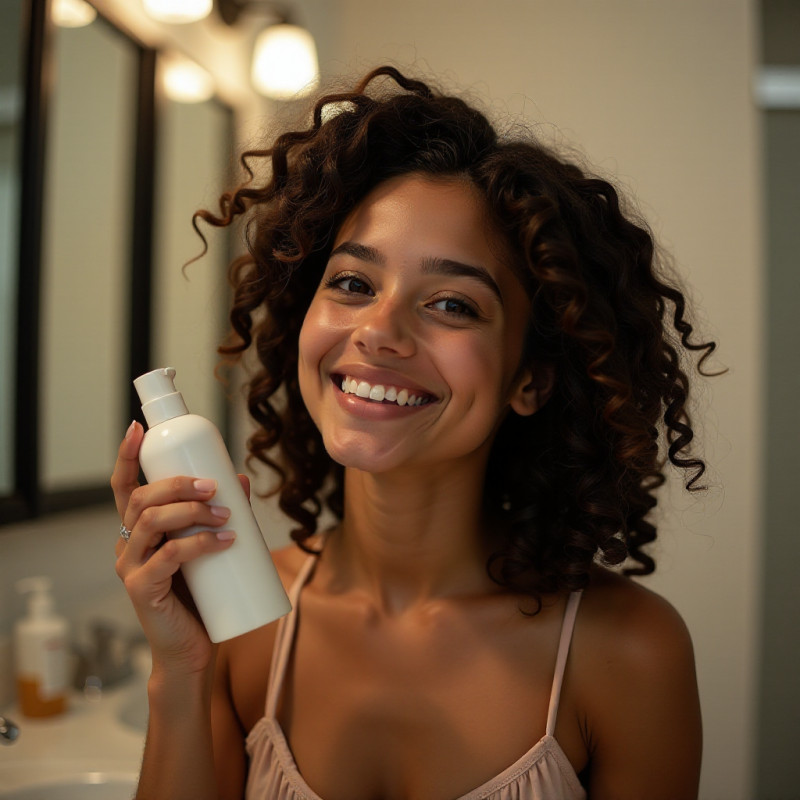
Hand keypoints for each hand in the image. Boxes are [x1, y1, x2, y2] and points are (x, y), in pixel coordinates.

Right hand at [111, 421, 249, 674]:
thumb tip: (241, 479)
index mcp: (138, 530)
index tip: (138, 428)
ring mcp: (130, 568)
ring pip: (151, 522)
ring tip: (225, 514)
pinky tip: (225, 540)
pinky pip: (168, 557)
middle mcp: (126, 545)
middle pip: (141, 498)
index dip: (127, 456)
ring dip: (190, 511)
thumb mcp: (209, 547)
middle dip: (176, 483)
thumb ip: (221, 514)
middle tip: (212, 486)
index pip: (124, 486)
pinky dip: (199, 544)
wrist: (192, 650)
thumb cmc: (200, 595)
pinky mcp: (142, 590)